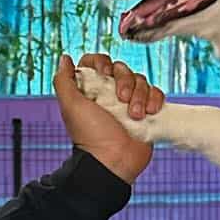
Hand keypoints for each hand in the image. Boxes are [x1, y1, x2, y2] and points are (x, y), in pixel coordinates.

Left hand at [53, 53, 164, 183]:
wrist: (113, 160)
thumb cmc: (90, 136)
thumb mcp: (70, 106)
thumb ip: (63, 81)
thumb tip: (65, 58)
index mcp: (91, 90)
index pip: (98, 62)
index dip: (102, 62)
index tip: (104, 73)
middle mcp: (110, 93)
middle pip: (122, 68)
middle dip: (125, 81)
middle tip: (121, 100)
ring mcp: (130, 102)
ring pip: (141, 80)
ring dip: (140, 95)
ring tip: (134, 115)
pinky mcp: (147, 111)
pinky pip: (156, 93)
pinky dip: (155, 99)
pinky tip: (149, 112)